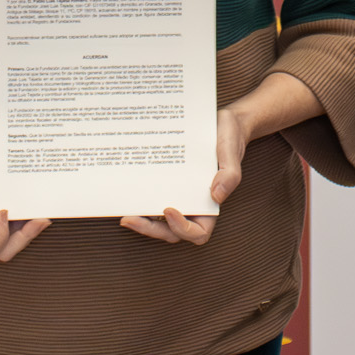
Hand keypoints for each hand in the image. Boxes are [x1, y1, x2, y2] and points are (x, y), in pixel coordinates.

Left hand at [119, 105, 246, 246]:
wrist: (221, 122)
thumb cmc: (229, 138)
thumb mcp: (231, 153)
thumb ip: (229, 175)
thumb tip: (217, 196)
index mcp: (211, 205)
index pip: (198, 232)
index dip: (182, 228)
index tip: (168, 209)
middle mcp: (194, 206)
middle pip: (171, 232)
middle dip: (150, 229)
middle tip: (129, 218)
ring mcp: (179, 197)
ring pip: (159, 220)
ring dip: (142, 221)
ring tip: (123, 212)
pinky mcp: (168, 184)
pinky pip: (154, 198)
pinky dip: (141, 200)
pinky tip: (128, 191)